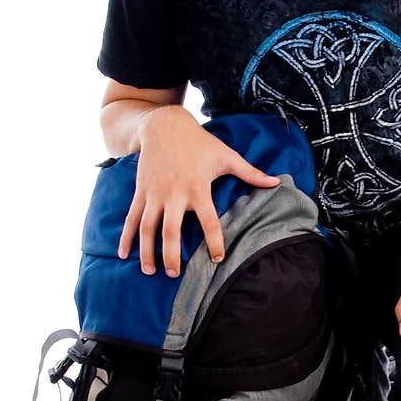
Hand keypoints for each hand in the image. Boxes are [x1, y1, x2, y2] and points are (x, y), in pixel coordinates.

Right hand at [117, 107, 280, 275]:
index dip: (214, 241)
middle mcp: (174, 194)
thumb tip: (277, 182)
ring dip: (147, 252)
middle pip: (171, 231)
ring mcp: (154, 194)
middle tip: (175, 274)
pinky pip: (131, 218)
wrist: (164, 126)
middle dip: (172, 256)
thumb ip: (251, 172)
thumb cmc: (199, 143)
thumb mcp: (226, 155)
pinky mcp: (141, 192)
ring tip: (151, 272)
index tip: (218, 258)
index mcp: (197, 188)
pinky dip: (126, 237)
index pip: (209, 220)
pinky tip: (123, 254)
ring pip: (147, 228)